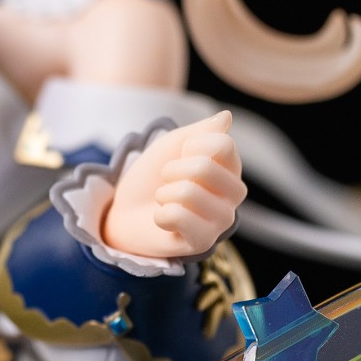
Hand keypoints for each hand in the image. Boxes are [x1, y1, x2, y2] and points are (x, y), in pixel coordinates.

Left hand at [102, 110, 246, 259]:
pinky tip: (164, 220)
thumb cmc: (153, 177)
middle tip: (168, 181)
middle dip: (173, 170)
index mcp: (231, 167)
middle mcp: (234, 194)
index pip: (223, 144)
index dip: (191, 146)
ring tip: (165, 200)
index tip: (181, 156)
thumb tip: (226, 117)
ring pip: (189, 193)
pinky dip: (161, 214)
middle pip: (205, 168)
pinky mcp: (203, 242)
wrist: (126, 210)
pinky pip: (178, 217)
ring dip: (164, 193)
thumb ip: (200, 131)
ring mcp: (221, 221)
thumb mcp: (173, 145)